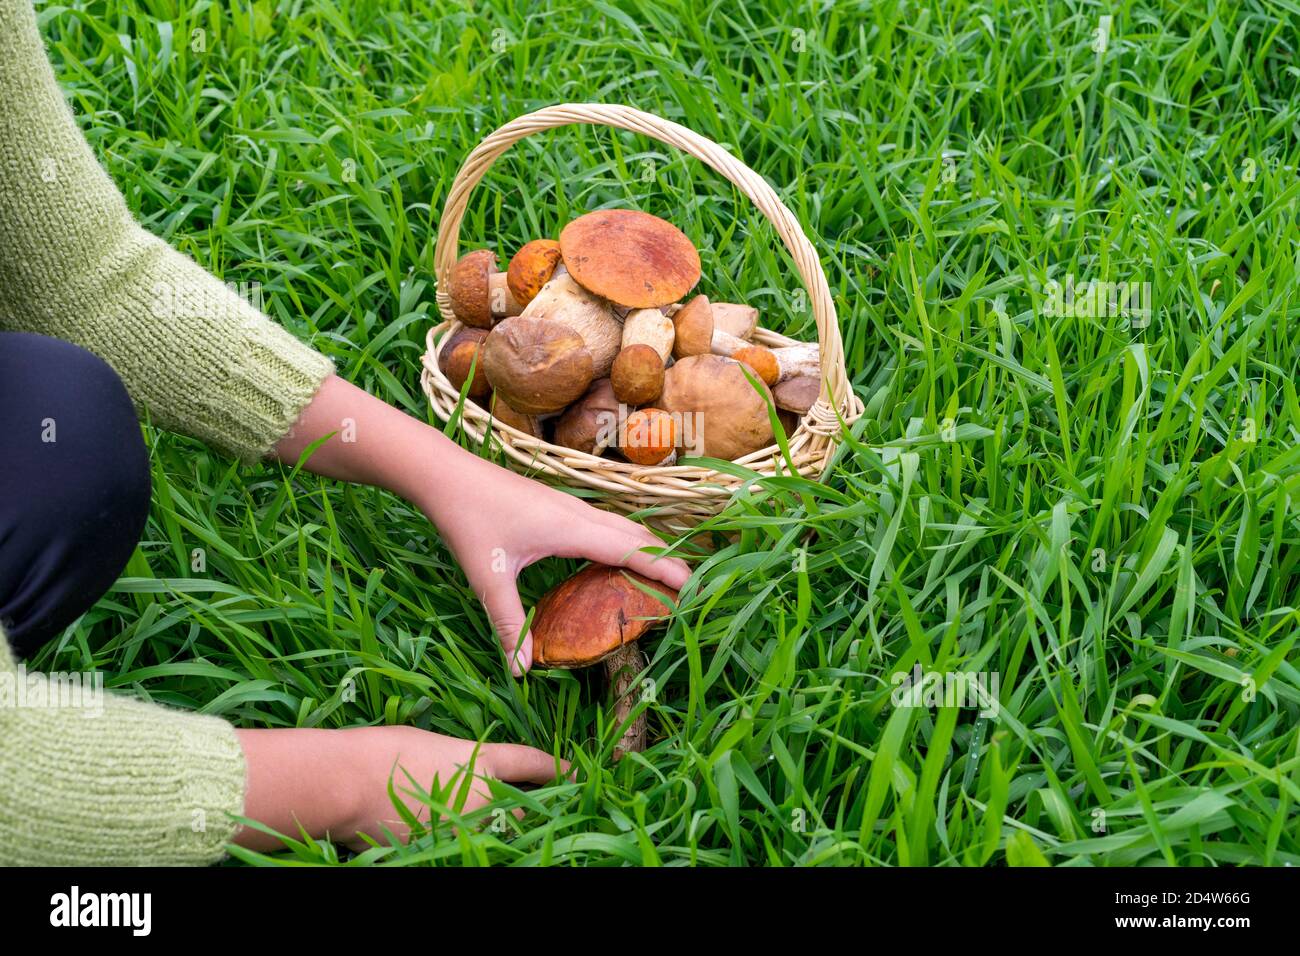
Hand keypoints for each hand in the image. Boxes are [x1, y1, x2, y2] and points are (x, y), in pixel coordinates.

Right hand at [236, 726, 566, 851]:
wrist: (347, 783)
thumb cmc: (383, 751)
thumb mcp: (430, 746)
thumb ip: (458, 763)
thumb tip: (462, 774)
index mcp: (482, 762)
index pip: (531, 763)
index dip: (555, 767)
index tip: (574, 770)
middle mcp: (484, 798)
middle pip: (524, 809)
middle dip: (528, 810)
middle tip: (528, 809)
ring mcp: (466, 829)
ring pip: (494, 834)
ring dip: (490, 830)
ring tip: (465, 819)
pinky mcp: (443, 851)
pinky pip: (462, 848)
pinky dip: (457, 843)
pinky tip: (436, 833)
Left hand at [276, 376, 690, 676]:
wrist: (445, 474)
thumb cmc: (468, 520)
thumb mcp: (488, 576)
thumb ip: (509, 623)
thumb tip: (522, 669)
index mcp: (571, 528)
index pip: (632, 549)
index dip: (665, 567)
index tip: (694, 586)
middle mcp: (579, 513)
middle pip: (637, 534)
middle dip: (667, 559)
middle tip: (689, 589)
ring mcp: (569, 505)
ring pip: (622, 525)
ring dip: (647, 547)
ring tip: (664, 576)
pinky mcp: (558, 504)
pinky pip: (605, 523)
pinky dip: (624, 540)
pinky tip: (616, 559)